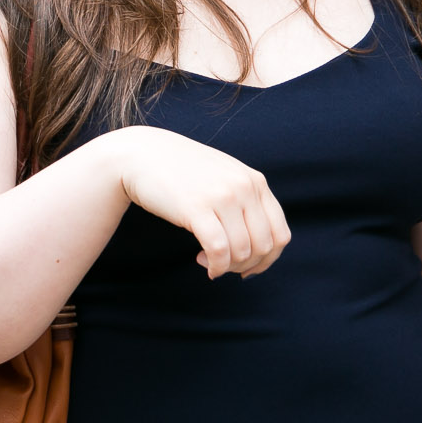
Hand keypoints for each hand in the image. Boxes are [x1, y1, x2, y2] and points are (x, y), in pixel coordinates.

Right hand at [105, 126, 290, 278]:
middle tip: (224, 266)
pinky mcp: (197, 208)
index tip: (248, 267)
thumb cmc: (181, 171)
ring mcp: (222, 196)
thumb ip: (246, 201)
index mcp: (255, 181)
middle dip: (246, 266)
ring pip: (242, 252)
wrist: (141, 154)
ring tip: (207, 261)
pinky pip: (219, 251)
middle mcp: (244, 187)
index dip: (268, 260)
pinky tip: (204, 263)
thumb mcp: (224, 177)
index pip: (280, 234)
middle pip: (263, 247)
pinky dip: (215, 266)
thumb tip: (260, 248)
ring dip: (226, 266)